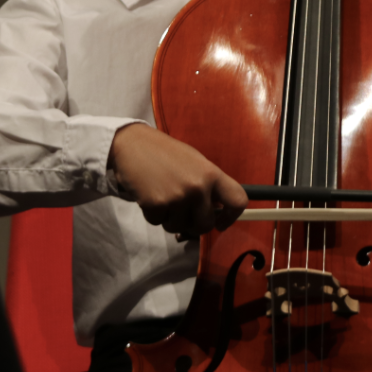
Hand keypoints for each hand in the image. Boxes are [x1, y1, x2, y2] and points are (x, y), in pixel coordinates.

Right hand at [108, 123, 247, 236]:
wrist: (132, 144)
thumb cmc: (165, 154)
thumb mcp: (195, 163)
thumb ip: (208, 186)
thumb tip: (215, 214)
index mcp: (212, 173)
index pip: (238, 200)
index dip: (231, 217)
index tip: (221, 223)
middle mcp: (198, 186)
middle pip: (206, 225)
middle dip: (193, 224)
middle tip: (182, 212)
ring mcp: (178, 197)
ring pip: (179, 227)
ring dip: (170, 219)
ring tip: (162, 196)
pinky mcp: (157, 205)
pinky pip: (159, 223)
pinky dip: (154, 215)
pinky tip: (149, 196)